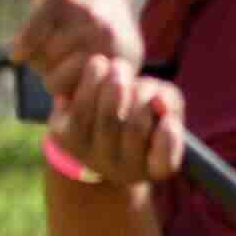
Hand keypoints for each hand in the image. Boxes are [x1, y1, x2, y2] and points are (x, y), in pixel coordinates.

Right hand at [12, 0, 147, 102]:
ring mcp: (83, 17)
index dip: (70, 97)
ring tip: (49, 43)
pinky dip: (20, 46)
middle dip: (50, 76)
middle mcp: (107, 37)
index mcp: (124, 58)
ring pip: (42, 60)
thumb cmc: (97, 20)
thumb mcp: (114, 53)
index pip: (86, 102)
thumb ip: (100, 89)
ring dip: (38, 57)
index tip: (70, 85)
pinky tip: (19, 49)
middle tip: (55, 63)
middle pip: (58, 82)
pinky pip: (28, 38)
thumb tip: (72, 119)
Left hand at [43, 33, 187, 189]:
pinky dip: (91, 82)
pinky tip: (98, 65)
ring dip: (116, 85)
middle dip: (141, 94)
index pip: (165, 161)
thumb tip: (158, 100)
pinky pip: (80, 110)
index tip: (168, 117)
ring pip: (108, 119)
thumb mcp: (163, 107)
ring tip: (119, 67)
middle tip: (141, 79)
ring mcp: (92, 157)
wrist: (93, 123)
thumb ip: (170, 103)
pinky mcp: (66, 139)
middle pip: (135, 129)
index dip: (169, 138)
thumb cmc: (139, 110)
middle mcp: (122, 170)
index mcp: (150, 167)